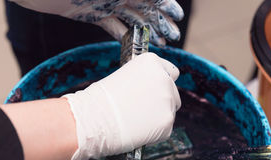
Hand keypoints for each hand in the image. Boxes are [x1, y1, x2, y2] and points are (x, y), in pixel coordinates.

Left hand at [9, 0, 183, 46]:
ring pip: (132, 18)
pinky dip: (126, 35)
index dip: (166, 5)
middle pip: (145, 7)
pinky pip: (114, 26)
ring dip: (147, 31)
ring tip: (161, 44)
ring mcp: (105, 4)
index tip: (178, 16)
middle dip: (160, 21)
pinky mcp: (92, 15)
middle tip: (173, 37)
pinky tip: (136, 44)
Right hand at [62, 52, 180, 159]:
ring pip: (169, 112)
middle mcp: (164, 79)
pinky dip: (154, 133)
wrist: (92, 121)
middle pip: (173, 93)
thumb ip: (143, 82)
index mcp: (152, 62)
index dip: (162, 83)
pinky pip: (165, 129)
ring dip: (157, 117)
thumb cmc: (100, 101)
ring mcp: (167, 101)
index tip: (154, 92)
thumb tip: (151, 93)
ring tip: (134, 121)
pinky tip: (137, 130)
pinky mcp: (167, 123)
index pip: (171, 72)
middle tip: (142, 110)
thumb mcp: (122, 79)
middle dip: (161, 102)